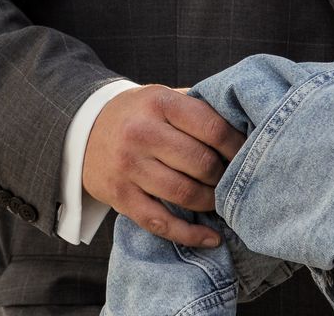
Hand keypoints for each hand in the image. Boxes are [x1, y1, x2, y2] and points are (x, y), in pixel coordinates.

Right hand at [83, 84, 244, 247]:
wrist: (84, 129)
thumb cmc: (139, 114)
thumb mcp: (164, 96)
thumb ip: (199, 106)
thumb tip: (246, 125)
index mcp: (160, 103)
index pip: (212, 128)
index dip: (237, 146)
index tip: (249, 154)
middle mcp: (142, 133)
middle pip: (201, 164)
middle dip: (224, 176)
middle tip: (234, 180)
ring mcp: (129, 167)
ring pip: (184, 194)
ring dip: (211, 202)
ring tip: (221, 201)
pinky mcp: (120, 196)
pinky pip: (160, 222)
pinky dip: (190, 234)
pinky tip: (211, 237)